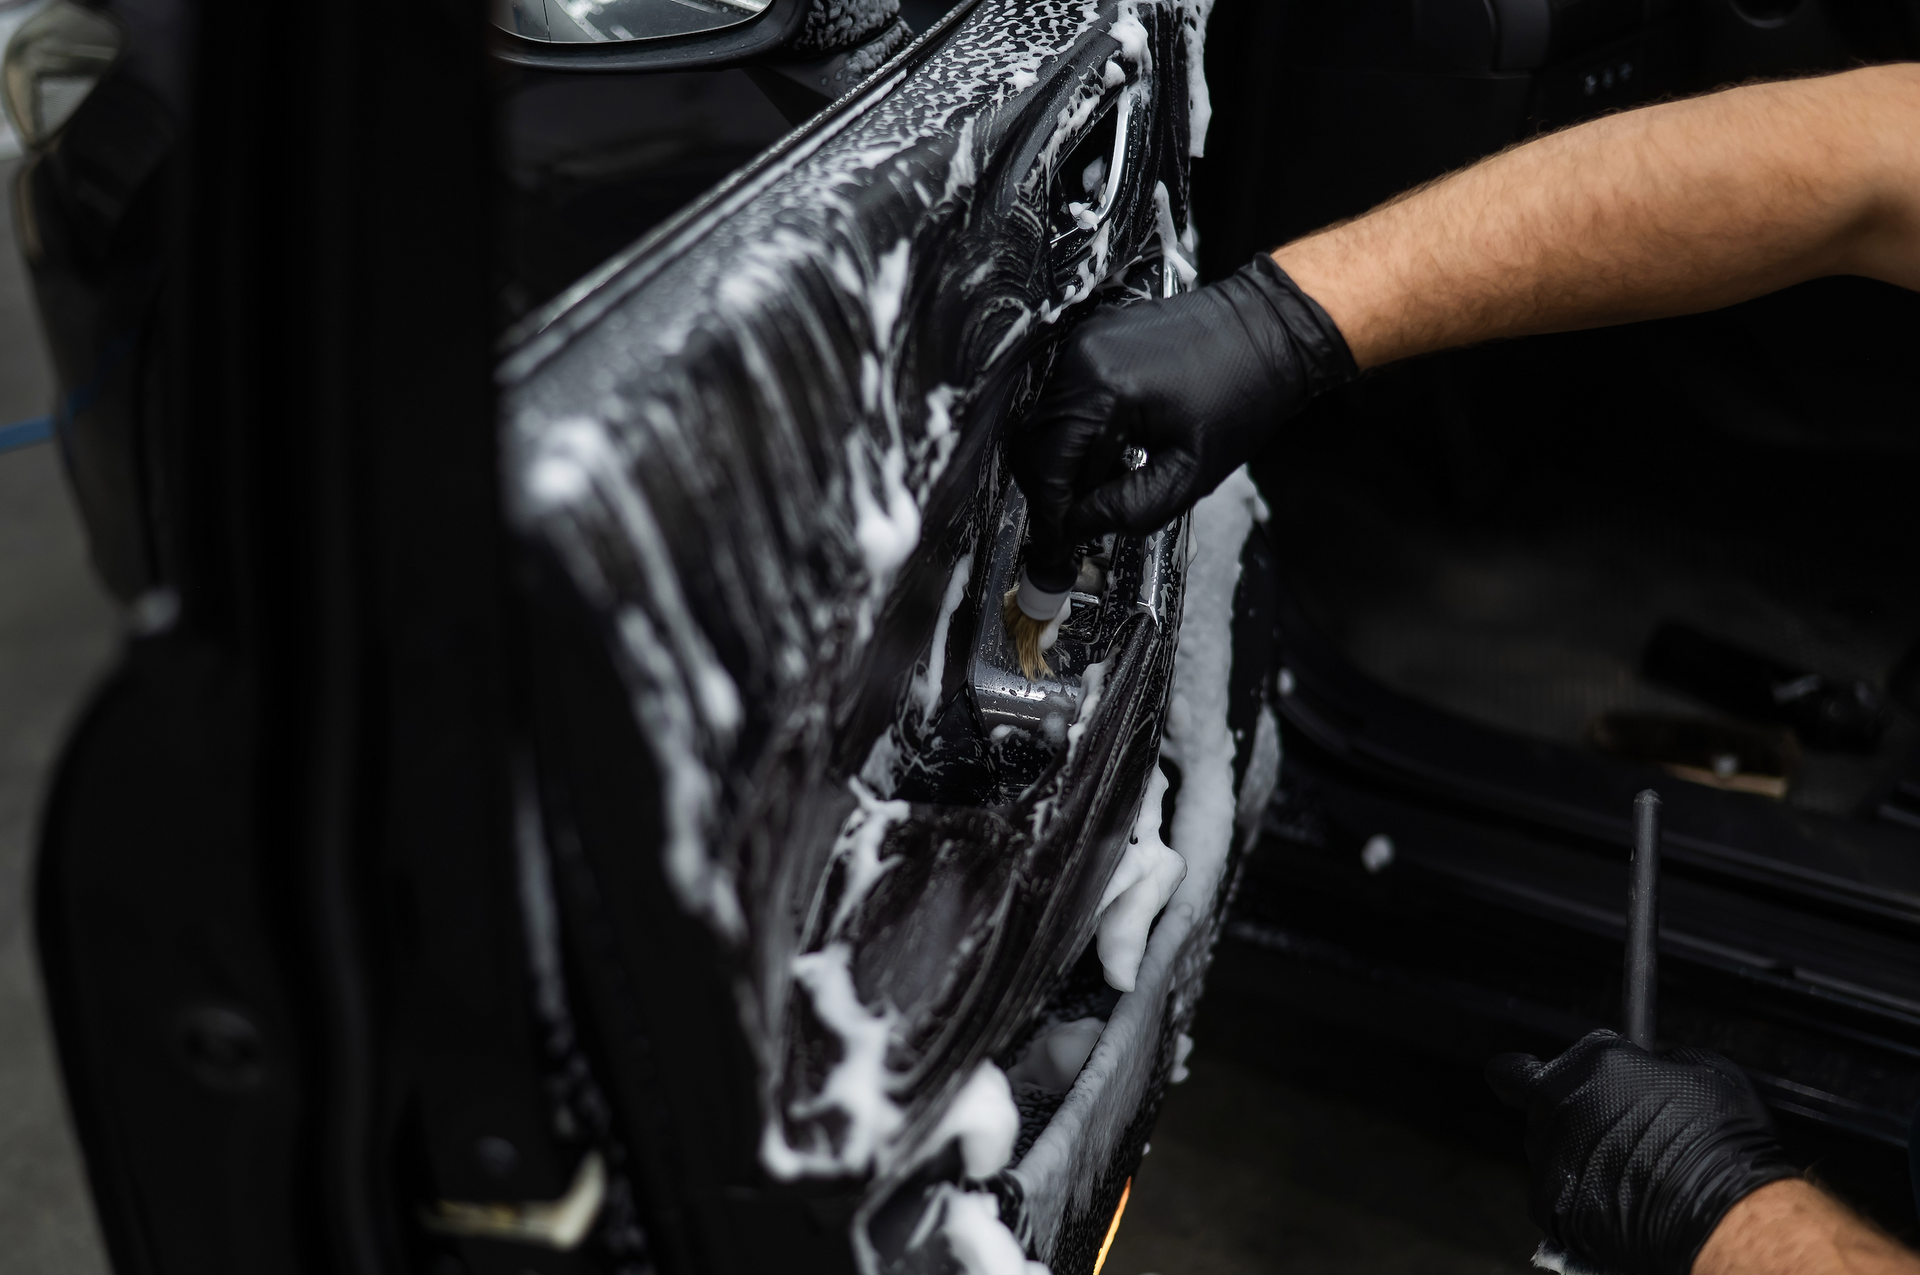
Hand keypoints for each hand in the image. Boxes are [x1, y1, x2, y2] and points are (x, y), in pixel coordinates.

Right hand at [1008, 255, 1354, 562]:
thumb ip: (1129, 508)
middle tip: (1072, 528)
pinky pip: (1065, 398)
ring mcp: (1086, 342)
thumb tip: (1081, 526)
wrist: (1271, 329)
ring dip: (1065, 464)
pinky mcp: (1095, 339)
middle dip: (1051, 491)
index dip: (1050, 514)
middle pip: (1036, 443)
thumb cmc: (1247, 390)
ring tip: (1100, 490)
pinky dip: (1077, 434)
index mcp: (1105, 388)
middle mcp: (1084, 357)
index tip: (1057, 546)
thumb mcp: (1191, 472)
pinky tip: (1109, 453)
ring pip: (1046, 422)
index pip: (1049, 466)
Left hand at [1486, 1030, 1798, 1274]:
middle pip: (1541, 1107)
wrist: (1720, 1213)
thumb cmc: (1720, 1142)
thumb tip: (1649, 1067)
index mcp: (1592, 1064)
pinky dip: (1577, 1197)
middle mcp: (1558, 1105)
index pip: (1527, 1063)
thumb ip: (1658, 1062)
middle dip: (1568, 1115)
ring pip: (1547, 1150)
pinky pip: (1555, 1194)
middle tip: (1606, 1133)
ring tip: (1622, 1172)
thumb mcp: (1704, 1069)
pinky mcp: (1549, 1205)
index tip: (1550, 1083)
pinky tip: (1614, 1199)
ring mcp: (1549, 1156)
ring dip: (1573, 1155)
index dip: (1538, 1074)